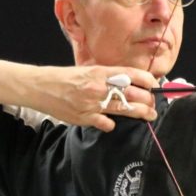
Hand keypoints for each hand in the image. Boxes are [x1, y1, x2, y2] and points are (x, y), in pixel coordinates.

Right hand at [0, 59, 159, 132]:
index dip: (147, 80)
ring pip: (124, 108)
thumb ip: (109, 76)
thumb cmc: (66, 78)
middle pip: (132, 93)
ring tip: (149, 115)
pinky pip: (106, 123)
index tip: (155, 85)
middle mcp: (98, 86)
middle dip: (147, 99)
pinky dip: (111, 124)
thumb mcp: (88, 71)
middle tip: (153, 103)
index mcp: (100, 72)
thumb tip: (131, 81)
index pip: (131, 74)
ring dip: (140, 113)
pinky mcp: (84, 117)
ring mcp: (92, 102)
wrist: (40, 87)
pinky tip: (112, 123)